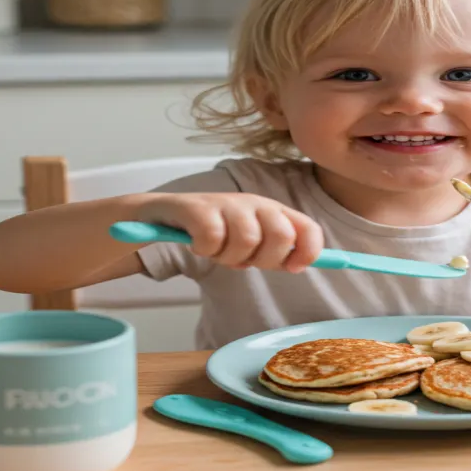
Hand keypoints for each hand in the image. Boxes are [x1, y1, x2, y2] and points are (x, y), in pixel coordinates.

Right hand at [136, 193, 323, 272]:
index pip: (307, 227)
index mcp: (272, 211)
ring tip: (217, 252)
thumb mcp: (250, 245)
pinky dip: (206, 249)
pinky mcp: (197, 206)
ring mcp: (226, 202)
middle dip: (263, 259)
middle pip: (281, 235)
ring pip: (247, 239)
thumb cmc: (212, 232)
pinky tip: (197, 244)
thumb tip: (300, 263)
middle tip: (242, 261)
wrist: (162, 217)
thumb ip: (277, 253)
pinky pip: (213, 236)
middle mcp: (254, 203)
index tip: (292, 268)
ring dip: (229, 257)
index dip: (308, 251)